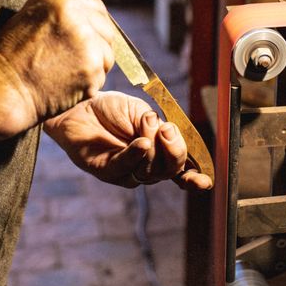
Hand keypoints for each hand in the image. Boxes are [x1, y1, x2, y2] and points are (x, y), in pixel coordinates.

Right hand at [0, 0, 114, 128]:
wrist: (2, 88)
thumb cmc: (9, 56)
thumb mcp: (29, 15)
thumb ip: (60, 8)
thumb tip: (85, 10)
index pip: (95, 6)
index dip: (93, 23)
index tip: (87, 35)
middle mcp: (75, 14)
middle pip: (106, 28)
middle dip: (97, 44)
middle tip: (78, 58)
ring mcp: (86, 41)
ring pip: (108, 53)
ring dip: (95, 64)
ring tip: (69, 71)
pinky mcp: (92, 68)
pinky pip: (102, 74)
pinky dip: (89, 81)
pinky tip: (68, 83)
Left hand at [44, 91, 212, 190]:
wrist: (80, 104)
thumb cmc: (111, 109)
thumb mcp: (142, 112)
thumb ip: (156, 126)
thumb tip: (166, 135)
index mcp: (159, 152)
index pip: (181, 170)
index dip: (194, 178)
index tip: (205, 181)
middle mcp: (146, 166)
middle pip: (169, 172)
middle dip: (175, 153)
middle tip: (168, 131)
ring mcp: (126, 171)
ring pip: (149, 172)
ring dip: (153, 149)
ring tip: (147, 127)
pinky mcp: (106, 170)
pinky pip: (125, 167)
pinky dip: (136, 155)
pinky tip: (141, 143)